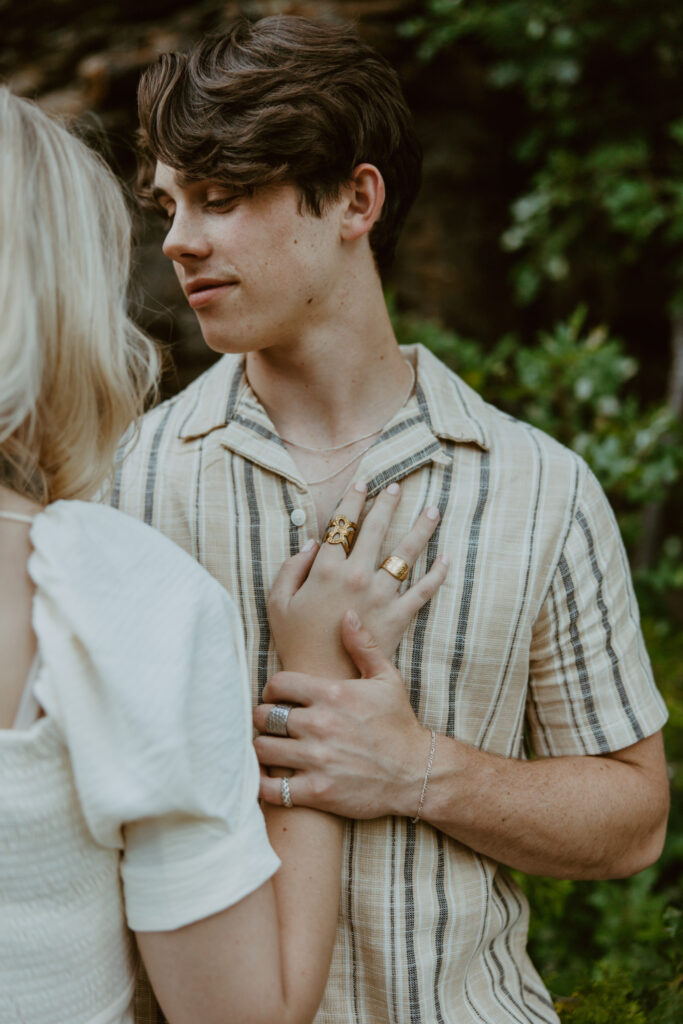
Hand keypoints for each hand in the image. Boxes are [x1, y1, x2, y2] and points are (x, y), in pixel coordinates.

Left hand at [254, 612, 430, 817]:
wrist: (416, 774)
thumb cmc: (398, 724)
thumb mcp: (386, 679)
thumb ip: (363, 646)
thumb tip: (347, 614)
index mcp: (332, 693)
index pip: (277, 683)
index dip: (272, 690)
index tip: (277, 698)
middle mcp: (320, 724)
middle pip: (264, 715)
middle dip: (264, 718)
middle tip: (271, 724)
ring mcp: (317, 759)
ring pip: (262, 748)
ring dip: (263, 748)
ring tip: (271, 747)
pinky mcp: (316, 792)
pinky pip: (270, 788)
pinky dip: (264, 783)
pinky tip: (272, 777)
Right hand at [268, 479, 447, 675]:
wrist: (322, 679)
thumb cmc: (295, 641)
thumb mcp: (279, 602)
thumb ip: (291, 567)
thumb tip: (311, 541)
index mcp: (326, 568)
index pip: (343, 524)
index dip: (353, 500)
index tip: (363, 483)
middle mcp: (357, 575)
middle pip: (377, 529)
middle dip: (388, 503)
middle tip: (397, 487)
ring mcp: (381, 595)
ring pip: (406, 553)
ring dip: (421, 528)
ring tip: (433, 510)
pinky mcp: (399, 616)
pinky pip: (424, 590)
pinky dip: (438, 573)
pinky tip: (447, 557)